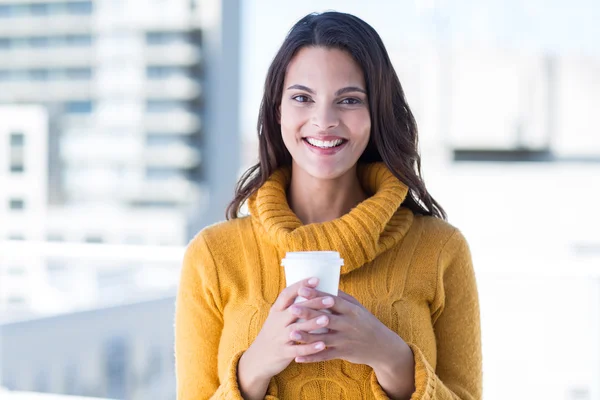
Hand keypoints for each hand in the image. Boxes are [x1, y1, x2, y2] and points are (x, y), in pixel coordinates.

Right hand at [237, 277, 334, 398]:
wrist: (257, 359)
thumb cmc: (274, 334)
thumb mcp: (277, 318)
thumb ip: (290, 307)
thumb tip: (310, 290)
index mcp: (276, 311)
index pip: (287, 294)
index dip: (300, 286)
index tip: (316, 279)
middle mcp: (277, 322)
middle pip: (295, 309)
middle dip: (313, 303)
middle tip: (330, 299)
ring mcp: (279, 337)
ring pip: (296, 328)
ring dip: (312, 324)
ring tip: (327, 319)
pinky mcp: (283, 352)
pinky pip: (297, 350)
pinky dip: (309, 348)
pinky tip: (322, 345)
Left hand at [288, 290, 415, 397]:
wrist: (382, 346)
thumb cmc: (366, 322)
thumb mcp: (358, 308)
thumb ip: (342, 297)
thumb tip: (325, 284)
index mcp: (351, 310)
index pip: (332, 300)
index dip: (317, 295)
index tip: (302, 290)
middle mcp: (348, 324)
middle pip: (325, 318)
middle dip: (309, 313)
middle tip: (292, 308)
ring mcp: (345, 340)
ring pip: (323, 338)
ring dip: (306, 336)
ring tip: (291, 332)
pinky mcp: (343, 353)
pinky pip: (325, 356)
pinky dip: (311, 357)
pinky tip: (298, 357)